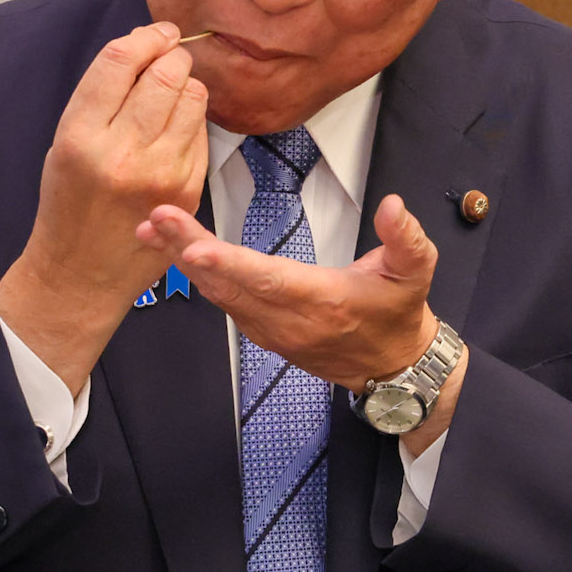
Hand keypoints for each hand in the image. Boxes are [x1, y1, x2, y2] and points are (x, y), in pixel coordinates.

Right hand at [0, 23, 208, 390]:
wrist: (83, 271)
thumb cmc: (70, 202)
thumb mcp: (65, 142)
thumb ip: (101, 96)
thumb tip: (145, 45)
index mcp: (81, 136)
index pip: (121, 60)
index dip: (145, 36)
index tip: (156, 32)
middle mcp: (123, 154)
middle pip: (165, 73)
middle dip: (171, 55)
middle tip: (168, 56)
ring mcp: (161, 174)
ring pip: (192, 97)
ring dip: (185, 84)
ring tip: (169, 94)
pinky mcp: (188, 190)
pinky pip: (202, 131)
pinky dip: (192, 119)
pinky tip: (174, 129)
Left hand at [141, 191, 450, 407]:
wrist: (393, 367)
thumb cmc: (399, 314)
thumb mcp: (417, 272)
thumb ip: (406, 237)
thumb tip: (392, 205)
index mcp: (324, 300)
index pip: (268, 280)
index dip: (229, 264)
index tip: (193, 247)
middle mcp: (291, 321)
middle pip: (230, 284)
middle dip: (188, 250)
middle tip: (155, 218)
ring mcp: (273, 332)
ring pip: (220, 296)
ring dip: (185, 262)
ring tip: (154, 229)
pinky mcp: (264, 334)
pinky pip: (225, 305)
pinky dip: (199, 278)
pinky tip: (178, 253)